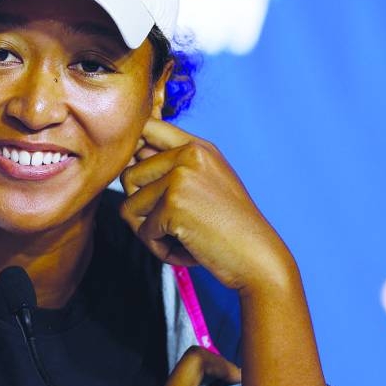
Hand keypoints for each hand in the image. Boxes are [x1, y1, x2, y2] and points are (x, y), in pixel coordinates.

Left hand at [119, 118, 292, 293]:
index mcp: (197, 147)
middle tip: (170, 225)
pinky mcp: (173, 205)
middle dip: (141, 208)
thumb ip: (171, 167)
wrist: (259, 258)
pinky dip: (160, 248)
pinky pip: (143, 231)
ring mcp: (180, 178)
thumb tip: (127, 159)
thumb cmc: (230, 227)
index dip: (133, 153)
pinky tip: (187, 250)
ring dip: (149, 231)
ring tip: (181, 238)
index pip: (146, 127)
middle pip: (128, 175)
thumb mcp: (206, 183)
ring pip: (129, 206)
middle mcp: (188, 155)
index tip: (145, 182)